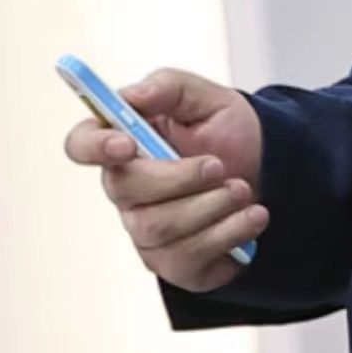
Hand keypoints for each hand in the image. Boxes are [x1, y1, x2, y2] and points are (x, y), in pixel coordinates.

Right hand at [63, 66, 266, 293]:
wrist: (270, 171)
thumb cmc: (228, 133)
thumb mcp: (209, 98)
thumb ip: (169, 87)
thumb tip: (132, 95)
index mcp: (125, 142)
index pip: (81, 144)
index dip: (95, 146)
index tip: (127, 143)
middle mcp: (127, 191)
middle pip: (126, 191)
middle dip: (181, 178)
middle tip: (220, 166)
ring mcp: (146, 232)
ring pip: (159, 229)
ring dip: (212, 206)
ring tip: (243, 189)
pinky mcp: (175, 265)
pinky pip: (188, 260)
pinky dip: (230, 234)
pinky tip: (251, 217)